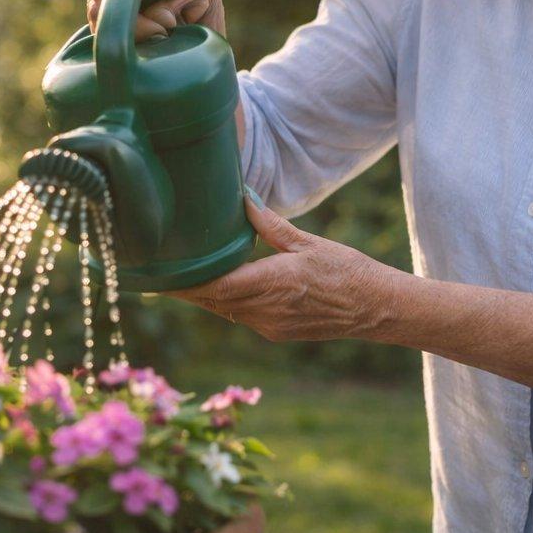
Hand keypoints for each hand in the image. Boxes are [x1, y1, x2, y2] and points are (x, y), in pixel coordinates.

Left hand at [162, 194, 387, 341]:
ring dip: (203, 295)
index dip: (183, 283)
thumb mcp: (309, 242)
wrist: (375, 308)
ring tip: (179, 276)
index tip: (158, 274)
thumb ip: (271, 224)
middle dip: (185, 288)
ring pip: (224, 310)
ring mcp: (270, 326)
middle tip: (157, 272)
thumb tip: (243, 199)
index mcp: (273, 283)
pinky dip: (224, 302)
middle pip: (212, 301)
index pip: (215, 286)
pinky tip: (217, 287)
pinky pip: (240, 317)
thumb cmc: (347, 270)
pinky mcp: (276, 333)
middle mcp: (266, 311)